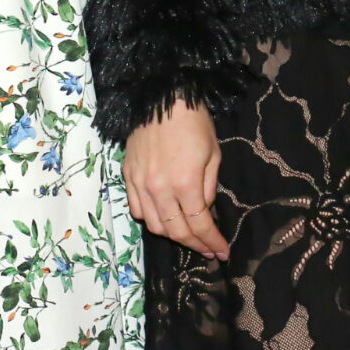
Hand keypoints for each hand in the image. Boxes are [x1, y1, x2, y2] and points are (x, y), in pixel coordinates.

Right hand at [123, 100, 228, 259]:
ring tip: (189, 237)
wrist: (161, 97)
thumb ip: (209, 187)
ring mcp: (139, 184)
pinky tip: (165, 219)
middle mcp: (159, 189)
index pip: (199, 223)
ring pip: (153, 225)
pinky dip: (152, 220)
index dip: (211, 241)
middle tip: (209, 251)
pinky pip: (137, 209)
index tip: (223, 252)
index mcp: (185, 182)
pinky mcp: (127, 177)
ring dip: (173, 236)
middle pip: (175, 231)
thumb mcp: (213, 153)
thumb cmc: (194, 121)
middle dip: (195, 244)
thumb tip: (204, 210)